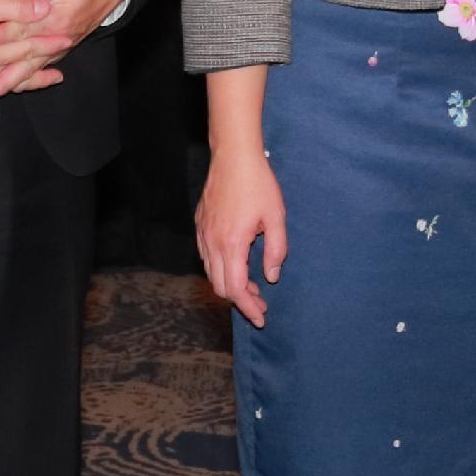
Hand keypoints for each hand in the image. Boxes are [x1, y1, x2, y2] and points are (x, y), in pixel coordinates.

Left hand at [0, 0, 122, 102]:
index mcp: (54, 19)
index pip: (23, 29)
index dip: (2, 34)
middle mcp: (55, 40)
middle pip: (23, 62)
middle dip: (0, 77)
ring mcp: (55, 49)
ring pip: (27, 72)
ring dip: (5, 85)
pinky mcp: (54, 52)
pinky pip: (34, 72)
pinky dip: (19, 83)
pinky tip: (2, 90)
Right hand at [0, 0, 66, 100]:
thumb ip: (12, 8)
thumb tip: (42, 8)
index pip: (25, 49)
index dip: (48, 44)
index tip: (66, 39)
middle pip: (16, 72)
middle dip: (40, 71)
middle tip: (60, 73)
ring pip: (1, 80)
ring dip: (22, 80)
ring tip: (41, 80)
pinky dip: (0, 79)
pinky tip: (5, 79)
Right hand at [196, 143, 285, 328]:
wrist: (233, 156)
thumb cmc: (258, 184)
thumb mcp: (276, 217)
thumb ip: (276, 250)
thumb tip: (271, 277)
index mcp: (231, 244)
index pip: (235, 289)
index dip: (248, 308)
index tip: (261, 319)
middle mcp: (212, 243)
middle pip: (219, 286)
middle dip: (240, 300)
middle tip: (261, 303)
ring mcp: (203, 234)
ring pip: (210, 273)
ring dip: (229, 285)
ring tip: (251, 286)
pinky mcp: (200, 224)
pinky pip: (206, 257)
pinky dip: (219, 269)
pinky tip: (236, 264)